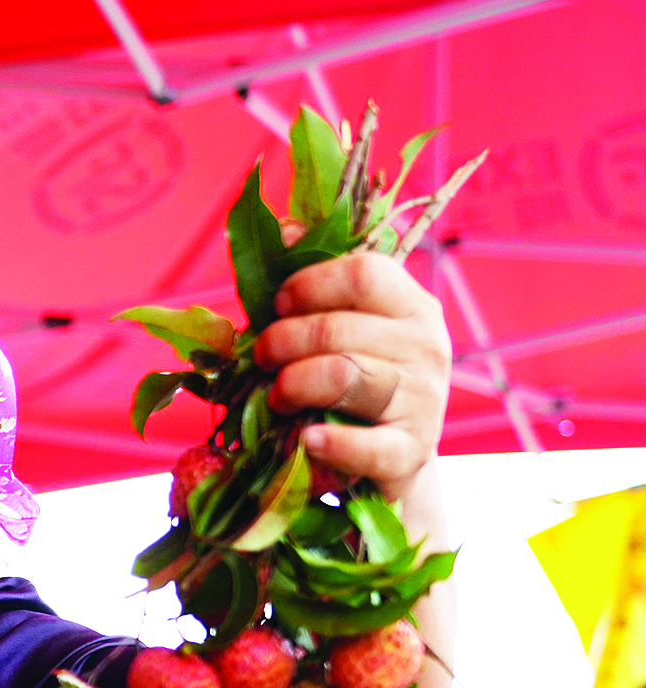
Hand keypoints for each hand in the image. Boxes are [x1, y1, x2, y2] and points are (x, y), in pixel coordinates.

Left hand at [253, 250, 451, 505]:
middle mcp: (427, 346)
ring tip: (276, 396)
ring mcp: (424, 400)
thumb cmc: (353, 382)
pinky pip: (364, 444)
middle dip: (280, 342)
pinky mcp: (410, 452)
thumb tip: (284, 226)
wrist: (392, 460)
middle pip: (337, 328)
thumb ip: (312, 281)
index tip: (278, 305)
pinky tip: (307, 439)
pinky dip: (327, 443)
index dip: (308, 284)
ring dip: (290, 386)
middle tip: (261, 358)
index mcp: (411, 306)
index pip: (364, 271)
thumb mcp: (339, 326)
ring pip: (341, 377)